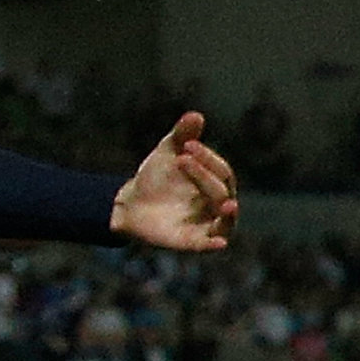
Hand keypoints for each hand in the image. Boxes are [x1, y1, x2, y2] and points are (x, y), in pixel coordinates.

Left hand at [111, 111, 238, 249]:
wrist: (131, 203)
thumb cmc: (157, 178)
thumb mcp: (167, 154)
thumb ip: (182, 136)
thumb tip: (196, 114)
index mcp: (216, 183)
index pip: (222, 170)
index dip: (207, 158)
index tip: (187, 145)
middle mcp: (217, 206)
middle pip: (221, 191)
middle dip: (203, 175)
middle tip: (182, 159)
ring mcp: (207, 225)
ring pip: (226, 221)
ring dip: (228, 214)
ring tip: (227, 204)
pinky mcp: (193, 242)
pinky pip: (208, 246)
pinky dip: (215, 244)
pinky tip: (219, 242)